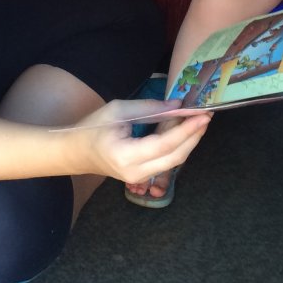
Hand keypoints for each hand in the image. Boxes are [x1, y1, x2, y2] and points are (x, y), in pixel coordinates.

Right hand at [75, 99, 210, 185]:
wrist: (75, 152)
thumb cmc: (92, 128)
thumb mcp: (118, 110)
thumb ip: (149, 109)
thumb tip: (178, 105)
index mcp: (127, 156)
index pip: (165, 143)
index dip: (186, 129)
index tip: (202, 114)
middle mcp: (137, 173)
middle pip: (175, 156)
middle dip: (194, 136)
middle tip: (207, 116)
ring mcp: (140, 178)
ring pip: (173, 161)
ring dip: (188, 141)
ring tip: (199, 121)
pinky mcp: (142, 176)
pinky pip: (166, 161)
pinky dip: (178, 145)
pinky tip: (184, 130)